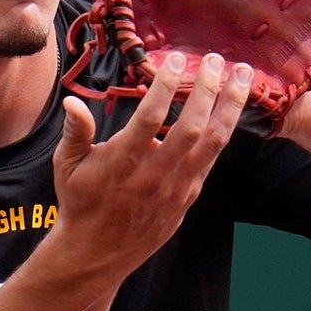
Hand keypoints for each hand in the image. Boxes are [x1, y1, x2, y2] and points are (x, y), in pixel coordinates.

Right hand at [51, 52, 252, 278]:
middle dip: (207, 89)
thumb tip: (71, 101)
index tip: (176, 58)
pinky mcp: (189, 195)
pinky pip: (213, 158)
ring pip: (213, 142)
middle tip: (216, 59)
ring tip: (243, 75)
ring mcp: (177, 187)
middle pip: (191, 127)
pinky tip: (231, 108)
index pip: (149, 118)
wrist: (98, 252)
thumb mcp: (67, 166)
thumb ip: (75, 132)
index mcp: (123, 163)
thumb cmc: (81, 202)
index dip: (165, 86)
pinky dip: (225, 130)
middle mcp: (155, 175)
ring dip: (230, 106)